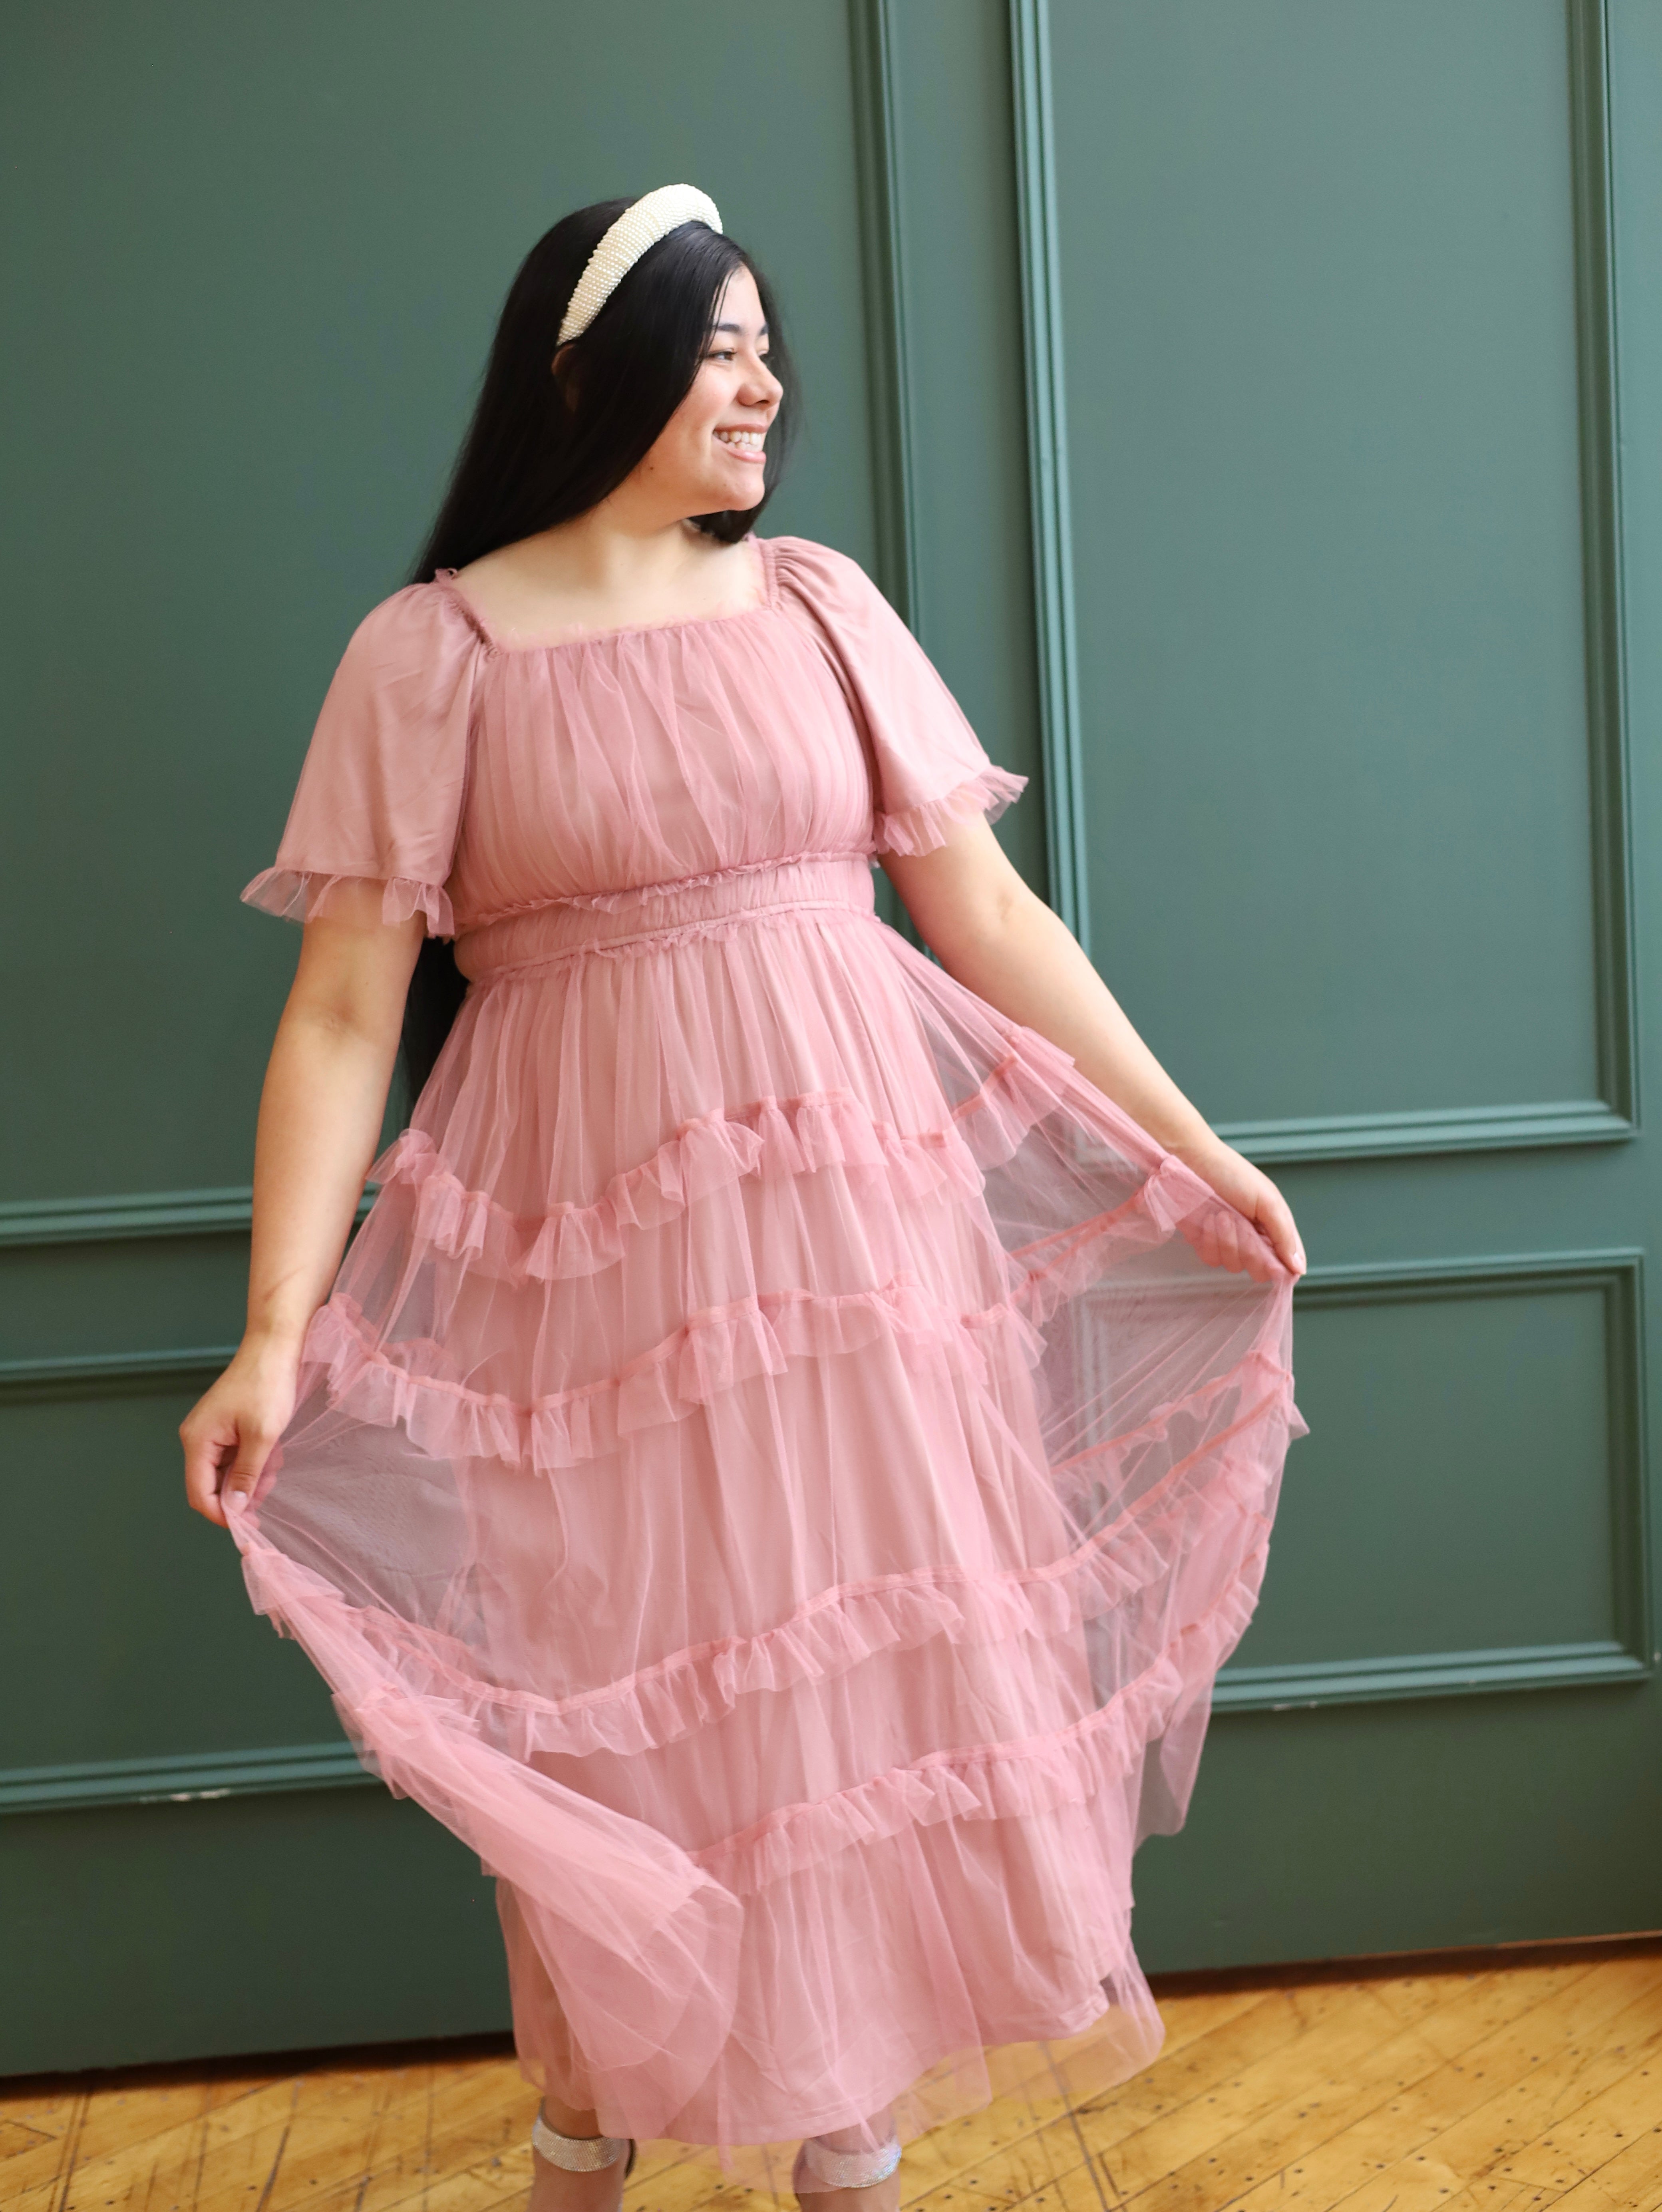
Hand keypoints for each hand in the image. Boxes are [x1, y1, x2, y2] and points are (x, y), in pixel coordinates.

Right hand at [181, 1332, 302, 1527]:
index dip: (221, 1514)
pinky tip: (273, 1451)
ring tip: (275, 1461)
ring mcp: (211, 1433)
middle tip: (269, 1487)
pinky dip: (255, 1460)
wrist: (275, 1347)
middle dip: (243, 1493)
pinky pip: (236, 1457)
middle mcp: (197, 1438)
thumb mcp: (262, 1436)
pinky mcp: (226, 1428)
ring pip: (228, 1473)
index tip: (249, 1526)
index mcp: (197, 1441)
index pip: (199, 1494)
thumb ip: (246, 1475)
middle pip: (213, 1486)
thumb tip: (235, 1508)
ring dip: (253, 1475)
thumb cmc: (267, 1385)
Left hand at [1172, 1136, 1305, 1282]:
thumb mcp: (1268, 1200)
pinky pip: (1211, 1258)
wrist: (1192, 1162)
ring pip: (1233, 1265)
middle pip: (1258, 1270)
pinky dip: (1209, 1241)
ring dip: (1227, 1240)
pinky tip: (1207, 1220)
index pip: (1284, 1262)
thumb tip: (1299, 1269)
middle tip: (1243, 1225)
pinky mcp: (1205, 1241)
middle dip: (1250, 1250)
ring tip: (1222, 1215)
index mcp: (1273, 1227)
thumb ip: (1284, 1235)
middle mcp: (1253, 1238)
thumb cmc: (1233, 1174)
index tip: (1270, 1260)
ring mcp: (1228, 1241)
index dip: (1278, 1267)